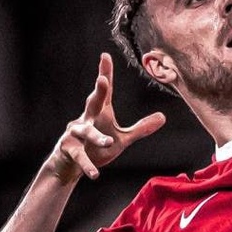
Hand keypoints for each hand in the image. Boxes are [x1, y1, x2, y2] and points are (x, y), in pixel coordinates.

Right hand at [49, 53, 166, 182]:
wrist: (69, 166)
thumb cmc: (97, 148)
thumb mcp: (122, 139)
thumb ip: (141, 129)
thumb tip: (163, 117)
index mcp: (100, 114)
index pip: (104, 91)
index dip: (105, 73)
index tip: (105, 56)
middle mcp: (86, 120)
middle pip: (93, 103)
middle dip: (98, 92)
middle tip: (102, 79)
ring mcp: (75, 134)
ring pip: (86, 132)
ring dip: (96, 137)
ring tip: (108, 142)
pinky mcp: (69, 150)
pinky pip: (79, 157)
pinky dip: (87, 166)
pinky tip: (95, 175)